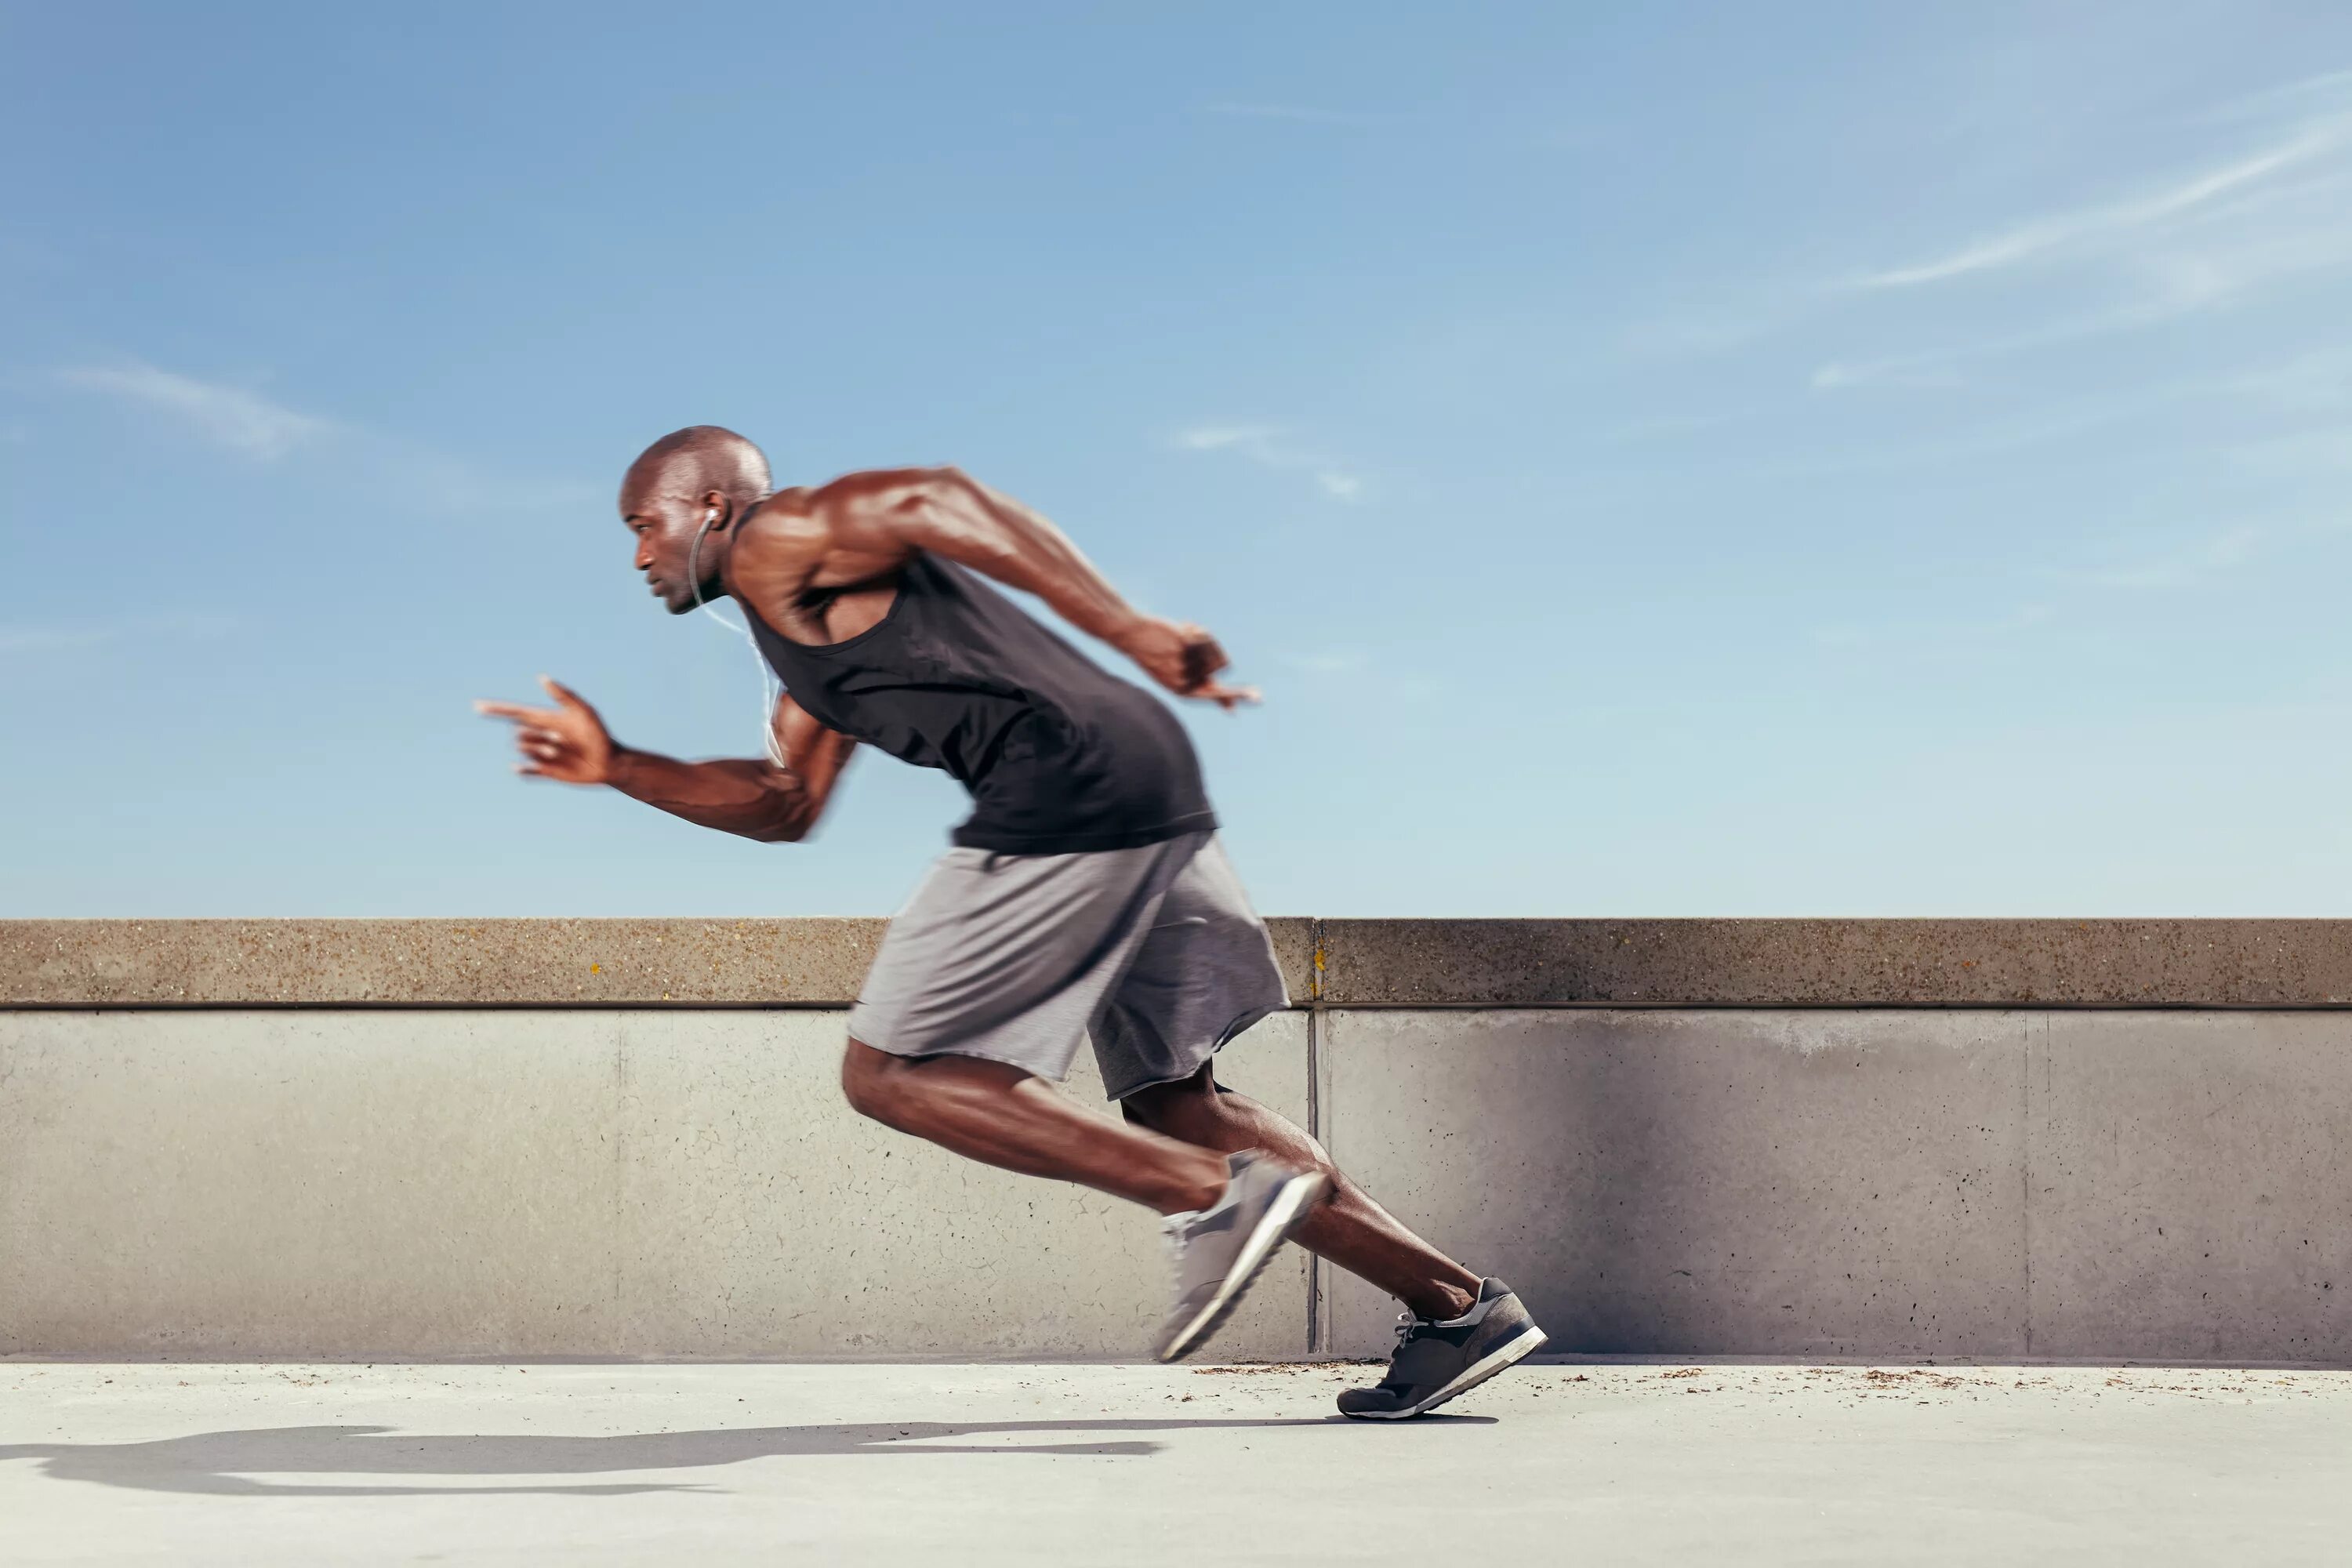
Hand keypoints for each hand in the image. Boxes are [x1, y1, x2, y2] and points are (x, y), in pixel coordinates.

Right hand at [474, 676, 617, 784]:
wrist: (610, 763)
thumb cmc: (600, 735)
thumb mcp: (584, 712)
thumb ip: (564, 695)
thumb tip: (542, 677)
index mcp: (547, 720)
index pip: (515, 712)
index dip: (496, 709)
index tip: (477, 706)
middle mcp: (541, 736)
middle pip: (519, 733)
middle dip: (535, 736)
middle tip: (561, 740)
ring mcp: (542, 754)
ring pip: (523, 750)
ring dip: (539, 749)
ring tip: (561, 752)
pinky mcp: (546, 771)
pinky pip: (527, 770)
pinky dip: (523, 769)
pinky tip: (520, 768)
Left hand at [1118, 616, 1261, 710]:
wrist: (1132, 636)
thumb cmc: (1157, 657)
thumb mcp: (1180, 677)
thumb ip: (1206, 688)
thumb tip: (1230, 707)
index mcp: (1183, 691)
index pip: (1216, 695)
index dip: (1238, 695)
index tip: (1258, 697)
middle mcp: (1185, 680)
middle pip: (1222, 665)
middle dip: (1218, 654)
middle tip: (1204, 653)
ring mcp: (1183, 662)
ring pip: (1215, 650)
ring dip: (1205, 640)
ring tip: (1184, 638)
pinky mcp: (1183, 645)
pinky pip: (1205, 636)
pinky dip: (1197, 630)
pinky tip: (1181, 630)